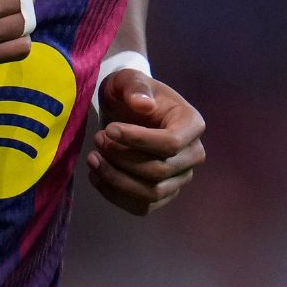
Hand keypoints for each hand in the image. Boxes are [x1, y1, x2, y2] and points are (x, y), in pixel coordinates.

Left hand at [86, 69, 204, 215]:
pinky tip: (96, 176)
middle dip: (122, 158)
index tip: (109, 129)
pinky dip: (115, 195)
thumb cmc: (130, 93)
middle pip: (159, 171)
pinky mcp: (163, 194)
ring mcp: (180, 178)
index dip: (138, 140)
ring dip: (116, 179)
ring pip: (151, 193)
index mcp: (192, 124)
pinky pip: (142, 207)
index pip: (170, 143)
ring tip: (93, 158)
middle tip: (98, 139)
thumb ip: (136, 87)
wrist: (125, 112)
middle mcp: (193, 154)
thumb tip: (144, 104)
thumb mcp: (129, 79)